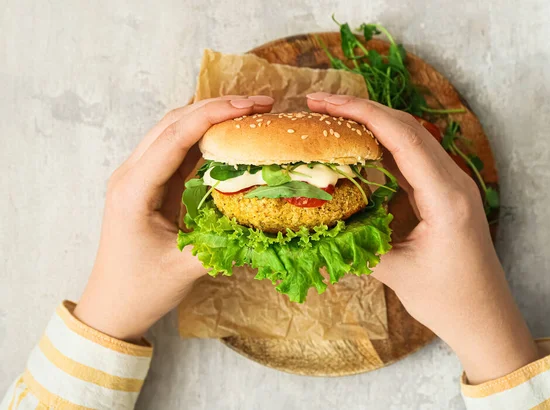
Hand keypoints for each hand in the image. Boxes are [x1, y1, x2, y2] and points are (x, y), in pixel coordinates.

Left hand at [74, 95, 274, 342]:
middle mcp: (131, 174)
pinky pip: (176, 149)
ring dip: (210, 116)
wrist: (112, 306)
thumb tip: (270, 220)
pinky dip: (203, 137)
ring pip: (173, 130)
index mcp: (134, 189)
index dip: (215, 115)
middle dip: (216, 107)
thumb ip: (228, 240)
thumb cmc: (141, 289)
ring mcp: (137, 176)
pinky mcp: (148, 183)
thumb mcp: (187, 267)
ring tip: (248, 113)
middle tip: (258, 104)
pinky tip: (229, 135)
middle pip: (174, 122)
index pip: (176, 136)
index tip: (251, 106)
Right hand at [307, 93, 538, 383]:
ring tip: (333, 118)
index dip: (361, 113)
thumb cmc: (449, 301)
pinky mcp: (447, 193)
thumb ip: (356, 242)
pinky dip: (384, 145)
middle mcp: (454, 181)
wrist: (486, 319)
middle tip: (319, 104)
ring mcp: (453, 184)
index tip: (324, 103)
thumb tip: (317, 223)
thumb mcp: (396, 273)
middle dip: (362, 110)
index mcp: (446, 197)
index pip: (402, 137)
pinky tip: (360, 145)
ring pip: (411, 138)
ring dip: (373, 123)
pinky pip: (414, 158)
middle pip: (407, 127)